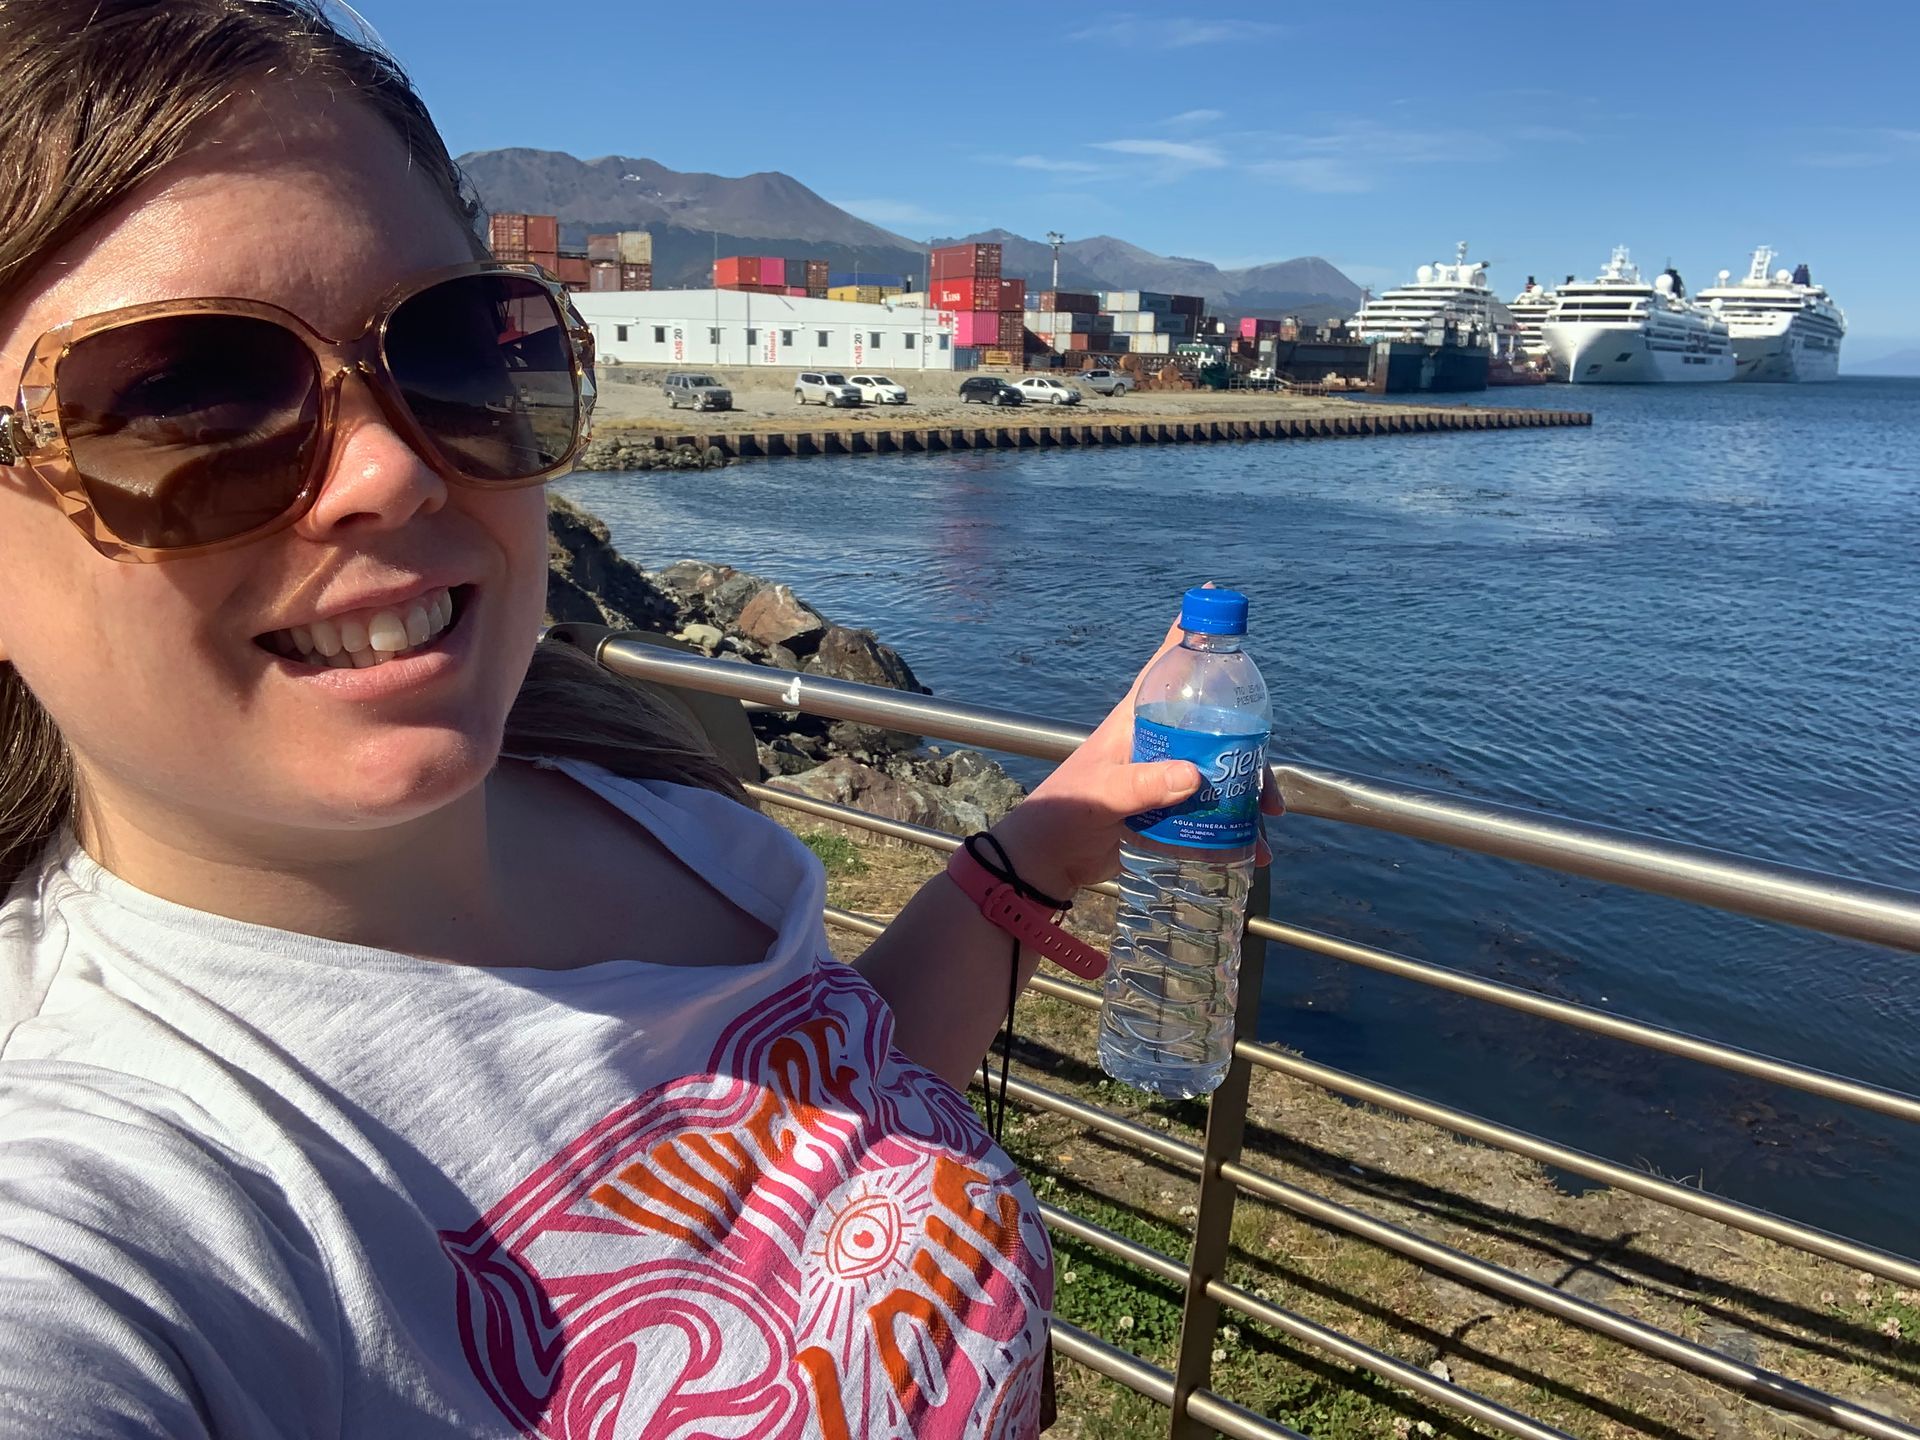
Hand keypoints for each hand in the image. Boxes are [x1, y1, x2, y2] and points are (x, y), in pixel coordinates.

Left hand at [988, 602, 1283, 900]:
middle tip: (1266, 775)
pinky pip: (1213, 809)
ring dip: (1248, 791)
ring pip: (1221, 768)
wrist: (1047, 862)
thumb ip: (1142, 785)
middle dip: (1248, 743)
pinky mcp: (1169, 809)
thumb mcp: (1102, 795)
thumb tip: (1195, 775)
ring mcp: (1165, 774)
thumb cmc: (1063, 814)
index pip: (1163, 666)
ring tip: (1268, 819)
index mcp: (1135, 720)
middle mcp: (1156, 740)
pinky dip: (1236, 827)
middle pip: (1214, 722)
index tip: (1213, 597)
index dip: (1188, 633)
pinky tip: (1254, 849)